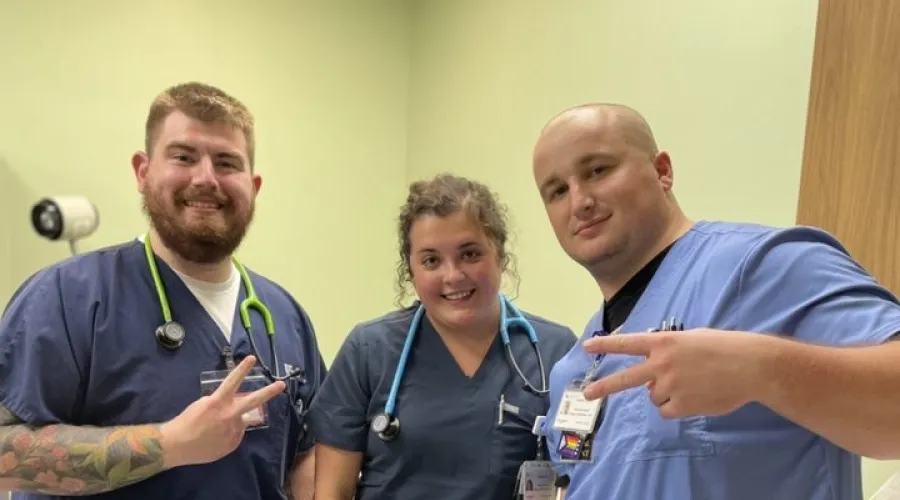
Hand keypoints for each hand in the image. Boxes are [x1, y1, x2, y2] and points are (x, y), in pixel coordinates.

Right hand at [160, 355, 284, 467]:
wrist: (177, 445)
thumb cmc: (186, 422)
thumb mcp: (202, 404)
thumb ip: (220, 402)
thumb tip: (231, 404)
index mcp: (219, 402)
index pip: (233, 381)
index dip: (243, 368)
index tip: (252, 358)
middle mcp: (230, 415)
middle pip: (254, 401)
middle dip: (269, 391)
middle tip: (281, 385)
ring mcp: (233, 431)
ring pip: (242, 421)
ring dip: (233, 421)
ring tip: (215, 428)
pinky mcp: (233, 443)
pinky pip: (235, 435)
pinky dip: (228, 434)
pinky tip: (215, 438)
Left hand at [581, 329, 773, 417]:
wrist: (750, 366)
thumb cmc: (723, 348)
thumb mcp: (691, 339)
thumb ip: (668, 351)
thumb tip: (652, 372)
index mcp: (664, 342)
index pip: (628, 344)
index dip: (606, 346)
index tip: (587, 347)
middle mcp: (661, 363)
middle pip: (625, 378)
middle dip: (604, 386)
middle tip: (587, 394)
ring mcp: (670, 385)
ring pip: (653, 395)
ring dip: (665, 393)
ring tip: (691, 383)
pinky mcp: (681, 405)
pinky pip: (666, 410)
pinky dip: (675, 407)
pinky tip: (694, 396)